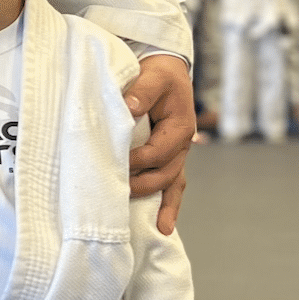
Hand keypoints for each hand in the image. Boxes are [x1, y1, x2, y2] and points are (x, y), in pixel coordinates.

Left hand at [124, 54, 194, 235]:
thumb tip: (129, 107)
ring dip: (157, 202)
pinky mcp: (168, 159)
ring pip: (170, 184)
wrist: (165, 71)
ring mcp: (176, 154)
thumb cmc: (159, 75)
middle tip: (118, 191)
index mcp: (180, 127)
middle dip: (142, 185)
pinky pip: (172, 186)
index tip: (117, 162)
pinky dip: (169, 206)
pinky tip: (164, 228)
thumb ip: (142, 91)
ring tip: (148, 224)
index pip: (158, 152)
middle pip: (165, 174)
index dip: (138, 160)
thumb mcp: (153, 77)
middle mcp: (182, 145)